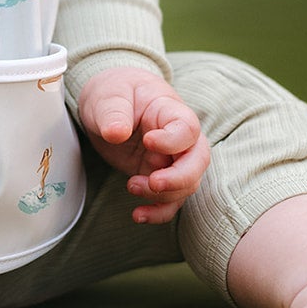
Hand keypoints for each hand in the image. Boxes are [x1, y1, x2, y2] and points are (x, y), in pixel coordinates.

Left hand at [77, 67, 210, 223]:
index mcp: (169, 111)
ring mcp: (170, 160)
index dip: (173, 140)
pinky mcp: (158, 176)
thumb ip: (113, 112)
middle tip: (153, 182)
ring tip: (131, 186)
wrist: (109, 104)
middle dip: (180, 178)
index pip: (187, 128)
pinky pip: (169, 200)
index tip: (147, 140)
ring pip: (186, 185)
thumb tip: (116, 133)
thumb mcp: (108, 95)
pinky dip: (158, 212)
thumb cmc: (114, 92)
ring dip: (162, 195)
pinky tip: (138, 215)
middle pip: (198, 161)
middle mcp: (178, 138)